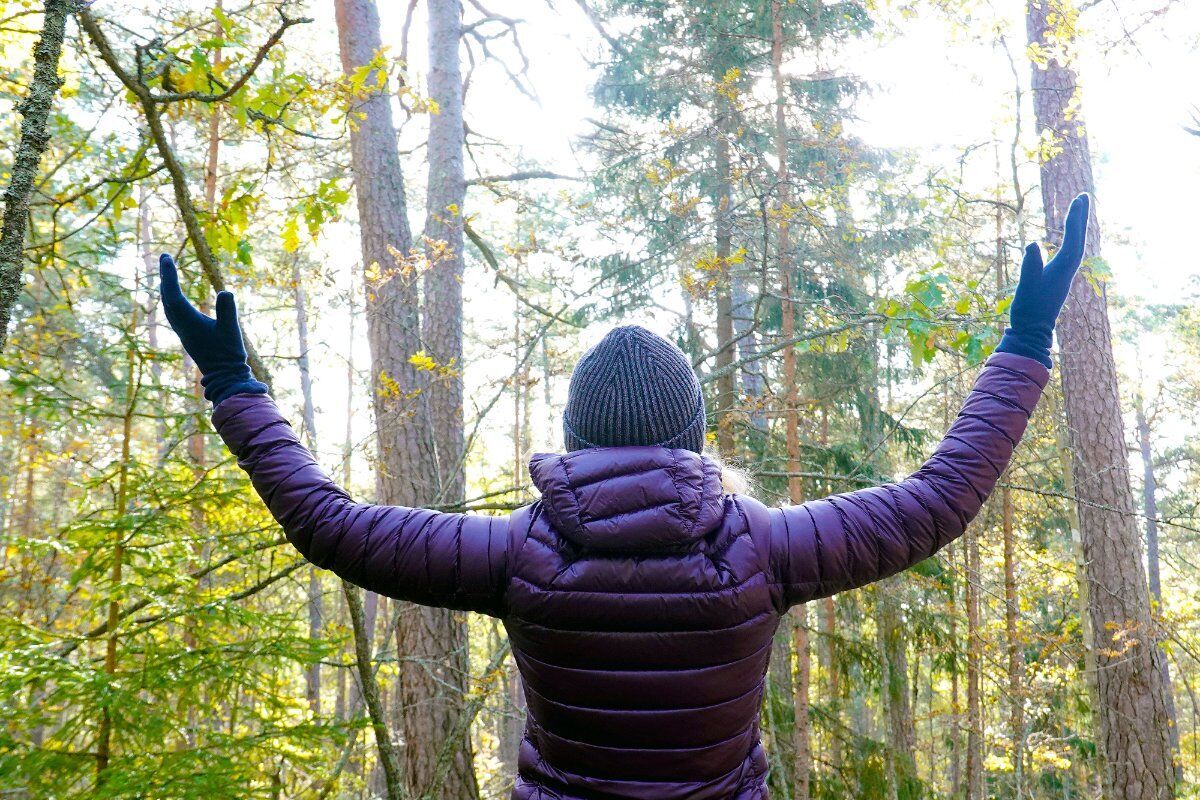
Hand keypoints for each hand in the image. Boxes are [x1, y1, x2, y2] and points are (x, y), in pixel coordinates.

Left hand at [159, 253, 266, 405]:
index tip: (166, 257)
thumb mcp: (231, 330)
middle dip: (165, 277)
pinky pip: (173, 312)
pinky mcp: (187, 335)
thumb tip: (226, 292)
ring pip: (168, 305)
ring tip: (168, 273)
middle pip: (167, 297)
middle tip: (165, 258)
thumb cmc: (229, 354)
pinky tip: (176, 298)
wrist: (224, 376)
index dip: (169, 275)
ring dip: (167, 287)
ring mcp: (183, 331)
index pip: (173, 294)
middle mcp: (181, 325)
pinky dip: (172, 299)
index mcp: (188, 322)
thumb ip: (228, 311)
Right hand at [996, 193, 1090, 367]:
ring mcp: (1063, 275)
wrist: (1032, 332)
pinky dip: (1069, 240)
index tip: (1080, 199)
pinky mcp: (1057, 279)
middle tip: (1083, 197)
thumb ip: (1030, 265)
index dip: (1076, 218)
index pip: (1073, 238)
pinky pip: (1068, 252)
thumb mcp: (1027, 286)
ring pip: (1075, 245)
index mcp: (1062, 268)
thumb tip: (1033, 244)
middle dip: (1080, 217)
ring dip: (1076, 227)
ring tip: (1076, 211)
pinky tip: (1066, 238)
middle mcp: (1067, 269)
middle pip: (1078, 238)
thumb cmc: (1029, 310)